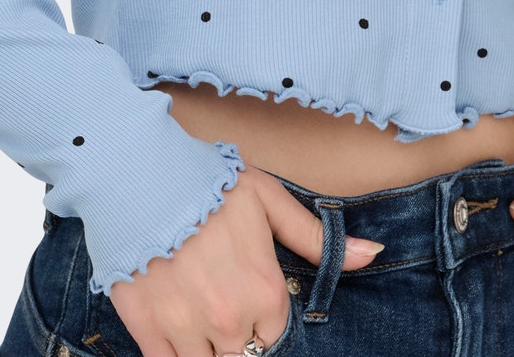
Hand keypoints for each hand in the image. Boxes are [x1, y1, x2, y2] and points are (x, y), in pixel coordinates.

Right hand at [108, 160, 382, 355]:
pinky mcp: (147, 329)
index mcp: (265, 291)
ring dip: (205, 344)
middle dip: (234, 333)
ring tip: (194, 306)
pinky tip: (174, 332)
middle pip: (241, 355)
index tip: (243, 291)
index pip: (273, 335)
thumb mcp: (268, 199)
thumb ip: (315, 237)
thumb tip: (372, 254)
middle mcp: (230, 319)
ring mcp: (187, 328)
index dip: (259, 315)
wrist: (141, 174)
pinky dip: (174, 356)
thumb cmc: (209, 182)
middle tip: (215, 294)